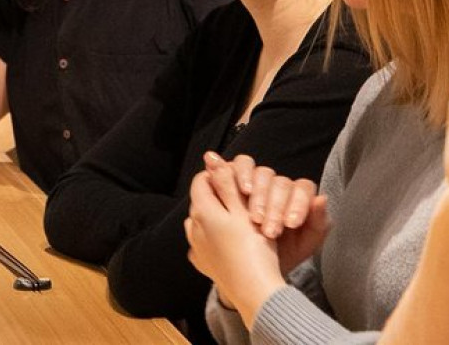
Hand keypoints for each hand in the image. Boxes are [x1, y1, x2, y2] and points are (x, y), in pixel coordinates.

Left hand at [185, 164, 285, 327]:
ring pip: (203, 221)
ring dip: (217, 216)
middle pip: (202, 200)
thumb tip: (211, 158)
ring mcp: (197, 247)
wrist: (256, 291)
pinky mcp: (204, 263)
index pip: (202, 179)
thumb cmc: (254, 247)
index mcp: (202, 211)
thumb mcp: (244, 210)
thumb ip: (227, 183)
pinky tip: (231, 241)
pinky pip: (205, 242)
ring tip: (239, 221)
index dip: (220, 174)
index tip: (238, 181)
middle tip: (244, 200)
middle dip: (219, 195)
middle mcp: (193, 228)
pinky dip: (216, 237)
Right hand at [203, 152, 327, 272]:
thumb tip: (322, 199)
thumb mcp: (304, 245)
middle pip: (281, 182)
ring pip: (262, 173)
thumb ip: (318, 223)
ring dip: (259, 195)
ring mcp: (257, 178)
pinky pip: (241, 165)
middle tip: (269, 231)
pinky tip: (242, 191)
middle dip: (276, 208)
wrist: (253, 269)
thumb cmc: (282, 255)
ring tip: (254, 218)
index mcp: (299, 196)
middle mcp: (278, 185)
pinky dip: (242, 174)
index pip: (303, 188)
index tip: (291, 224)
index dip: (299, 204)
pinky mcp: (236, 175)